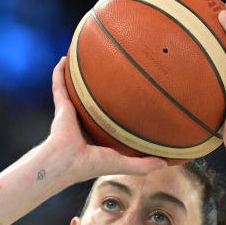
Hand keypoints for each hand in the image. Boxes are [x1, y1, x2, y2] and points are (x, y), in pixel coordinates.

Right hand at [47, 57, 165, 182]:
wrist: (67, 162)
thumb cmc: (91, 165)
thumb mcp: (122, 164)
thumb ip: (143, 165)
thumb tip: (166, 164)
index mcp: (94, 136)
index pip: (105, 122)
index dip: (114, 111)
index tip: (127, 99)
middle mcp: (81, 123)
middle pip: (89, 102)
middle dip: (95, 90)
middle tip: (107, 74)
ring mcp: (70, 113)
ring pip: (72, 91)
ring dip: (75, 77)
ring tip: (81, 59)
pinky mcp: (61, 106)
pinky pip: (59, 86)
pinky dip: (59, 73)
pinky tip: (64, 59)